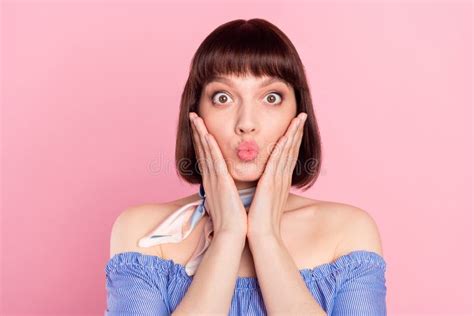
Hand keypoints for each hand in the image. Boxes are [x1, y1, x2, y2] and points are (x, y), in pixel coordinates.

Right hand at [189, 112, 247, 238]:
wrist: (232, 234)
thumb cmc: (232, 219)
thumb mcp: (227, 199)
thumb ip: (226, 188)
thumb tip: (228, 183)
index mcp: (212, 181)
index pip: (206, 156)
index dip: (201, 140)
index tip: (199, 126)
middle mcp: (210, 178)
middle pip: (202, 150)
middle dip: (197, 132)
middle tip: (193, 116)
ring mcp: (214, 180)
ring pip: (206, 152)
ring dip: (200, 134)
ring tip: (195, 118)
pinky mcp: (221, 183)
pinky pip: (214, 162)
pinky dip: (210, 149)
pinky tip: (207, 136)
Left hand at [246, 112, 307, 239]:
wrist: (262, 236)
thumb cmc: (261, 220)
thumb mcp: (265, 199)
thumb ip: (265, 187)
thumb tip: (262, 182)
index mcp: (279, 181)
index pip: (287, 155)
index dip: (292, 139)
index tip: (295, 126)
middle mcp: (282, 178)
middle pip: (292, 149)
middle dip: (297, 131)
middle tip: (302, 115)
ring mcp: (278, 180)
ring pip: (288, 151)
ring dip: (293, 133)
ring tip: (299, 118)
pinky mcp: (271, 183)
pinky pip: (278, 160)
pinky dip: (282, 146)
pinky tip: (286, 134)